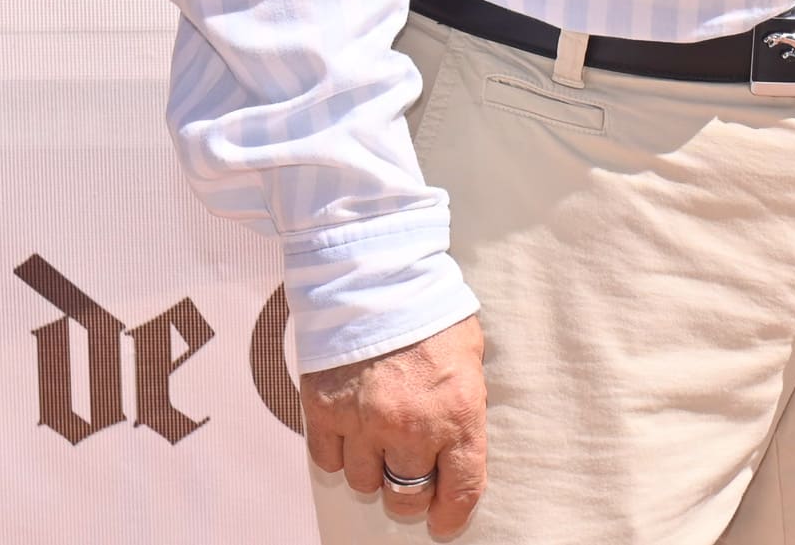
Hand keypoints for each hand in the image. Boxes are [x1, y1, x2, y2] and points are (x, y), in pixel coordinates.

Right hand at [303, 315, 487, 537]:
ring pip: (364, 482)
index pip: (461, 490)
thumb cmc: (430, 309)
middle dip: (409, 492)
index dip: (451, 514)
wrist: (377, 274)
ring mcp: (364, 422)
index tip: (443, 521)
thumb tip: (460, 438)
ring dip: (372, 469)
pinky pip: (329, 460)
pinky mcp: (325, 411)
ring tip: (378, 441)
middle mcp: (411, 428)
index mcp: (457, 414)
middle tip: (408, 475)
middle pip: (406, 495)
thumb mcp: (470, 356)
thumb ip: (464, 403)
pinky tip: (350, 431)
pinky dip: (339, 453)